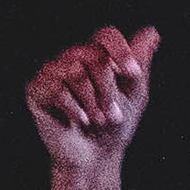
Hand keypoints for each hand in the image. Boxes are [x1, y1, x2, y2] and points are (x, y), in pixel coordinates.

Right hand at [25, 21, 159, 181]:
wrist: (95, 157)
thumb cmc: (115, 125)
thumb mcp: (135, 94)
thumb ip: (140, 63)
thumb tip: (153, 32)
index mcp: (97, 55)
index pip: (106, 35)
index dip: (120, 51)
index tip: (132, 73)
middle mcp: (72, 58)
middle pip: (93, 55)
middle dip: (108, 88)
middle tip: (111, 113)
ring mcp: (52, 72)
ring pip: (75, 71)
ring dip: (91, 102)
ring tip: (96, 120)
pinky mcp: (37, 89)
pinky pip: (56, 89)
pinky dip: (73, 109)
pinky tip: (79, 121)